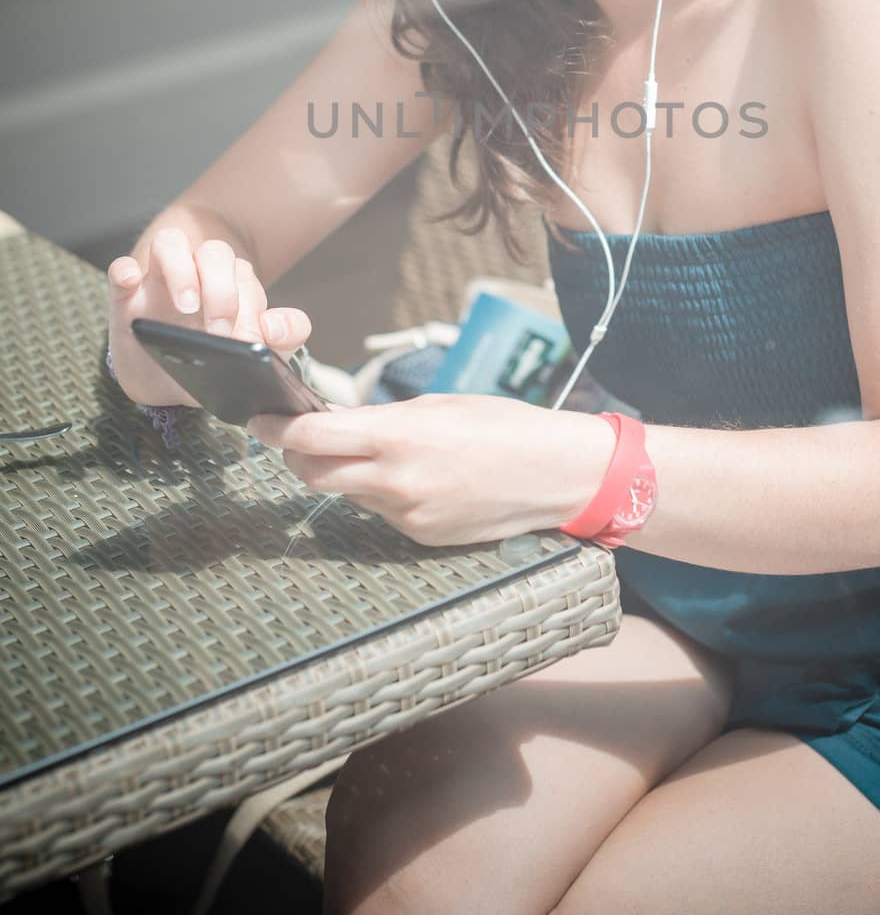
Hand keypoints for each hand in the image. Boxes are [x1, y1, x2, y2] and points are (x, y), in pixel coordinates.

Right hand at [107, 226, 311, 407]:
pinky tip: (130, 280)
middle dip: (222, 292)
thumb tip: (275, 326)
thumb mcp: (253, 357)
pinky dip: (124, 271)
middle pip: (214, 254)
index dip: (251, 306)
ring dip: (181, 271)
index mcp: (232, 285)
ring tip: (187, 306)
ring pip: (171, 245)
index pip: (244, 276)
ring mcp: (159, 282)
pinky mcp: (126, 299)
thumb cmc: (216, 363)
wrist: (169, 388)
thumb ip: (281, 339)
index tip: (249, 341)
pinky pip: (120, 270)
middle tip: (221, 333)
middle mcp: (198, 275)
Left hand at [248, 393, 616, 546]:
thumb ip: (383, 418)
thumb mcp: (439, 405)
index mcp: (401, 435)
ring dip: (344, 474)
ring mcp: (408, 515)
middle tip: (298, 437)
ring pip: (348, 495)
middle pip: (314, 474)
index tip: (260, 419)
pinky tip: (411, 477)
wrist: (556, 474)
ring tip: (372, 452)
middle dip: (298, 455)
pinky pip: (381, 513)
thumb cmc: (504, 425)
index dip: (278, 428)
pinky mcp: (420, 537)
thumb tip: (336, 422)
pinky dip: (379, 493)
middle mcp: (397, 481)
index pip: (315, 436)